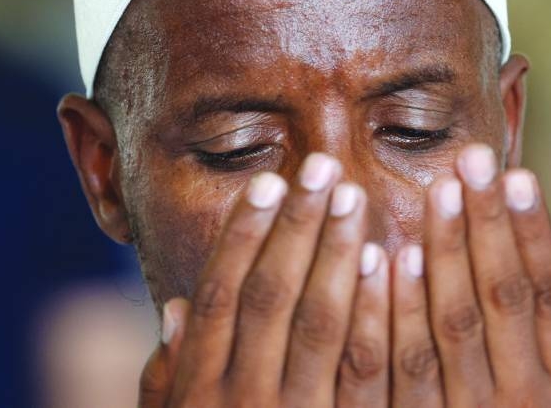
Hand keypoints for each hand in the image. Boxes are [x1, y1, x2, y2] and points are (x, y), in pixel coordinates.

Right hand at [136, 153, 378, 406]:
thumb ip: (166, 378)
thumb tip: (176, 308)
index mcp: (197, 390)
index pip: (218, 295)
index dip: (242, 235)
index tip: (268, 181)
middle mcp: (243, 398)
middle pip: (270, 295)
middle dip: (296, 226)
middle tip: (321, 167)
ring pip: (318, 321)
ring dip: (336, 252)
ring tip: (351, 196)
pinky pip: (360, 366)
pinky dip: (373, 310)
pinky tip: (383, 261)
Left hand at [389, 143, 550, 406]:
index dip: (535, 233)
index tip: (520, 176)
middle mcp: (523, 398)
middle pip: (504, 295)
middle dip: (489, 221)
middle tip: (474, 158)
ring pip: (455, 321)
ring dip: (446, 250)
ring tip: (439, 190)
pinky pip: (405, 365)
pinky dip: (396, 310)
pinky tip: (388, 258)